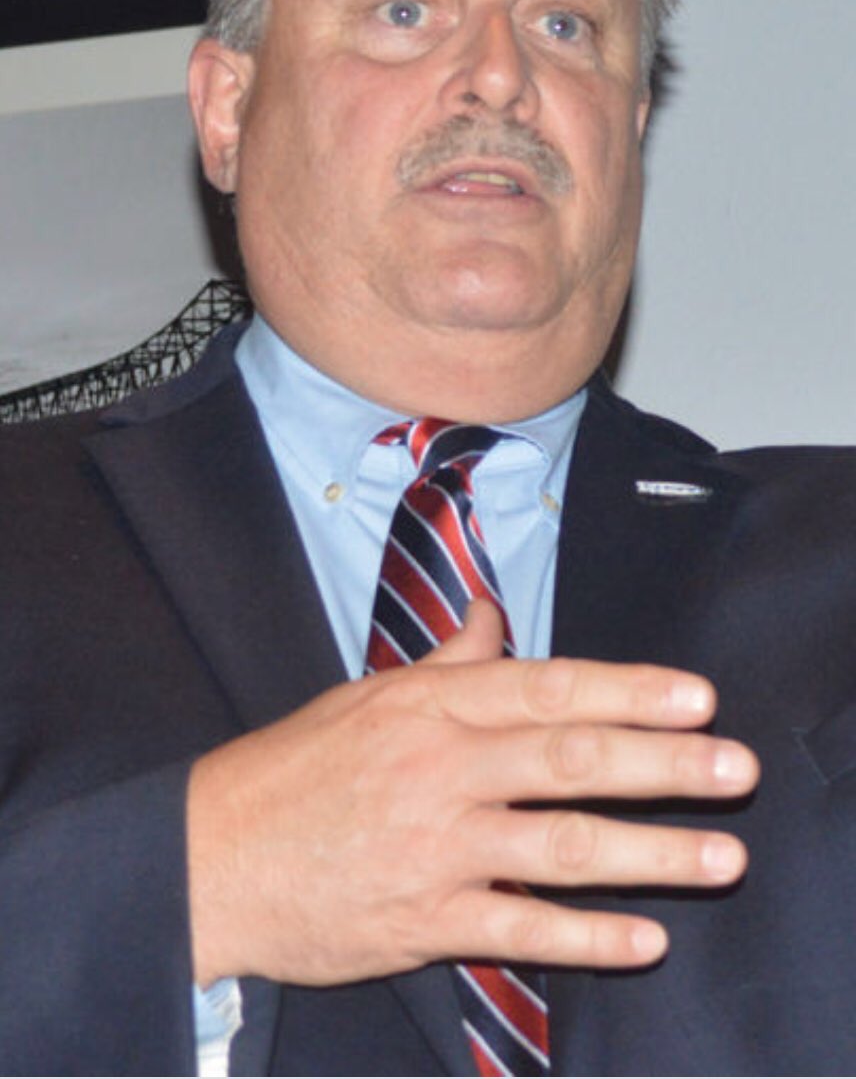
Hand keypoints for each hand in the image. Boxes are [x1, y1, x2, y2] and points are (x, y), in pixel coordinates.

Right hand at [187, 599, 758, 986]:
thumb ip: (446, 661)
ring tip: (720, 857)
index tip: (696, 697)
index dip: (627, 690)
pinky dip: (585, 938)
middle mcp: (441, 769)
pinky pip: (519, 928)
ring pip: (561, 846)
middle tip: (736, 768)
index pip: (547, 688)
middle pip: (571, 761)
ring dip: (650, 854)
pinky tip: (643, 941)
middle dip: (663, 764)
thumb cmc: (294, 768)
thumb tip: (495, 613)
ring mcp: (435, 846)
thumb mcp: (366, 694)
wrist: (211, 856)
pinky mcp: (423, 918)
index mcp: (429, 706)